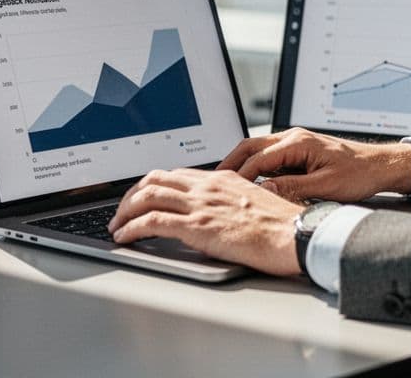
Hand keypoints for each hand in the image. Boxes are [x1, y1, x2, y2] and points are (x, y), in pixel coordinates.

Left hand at [107, 168, 304, 275]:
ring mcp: (201, 204)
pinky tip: (124, 237)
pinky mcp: (197, 226)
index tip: (141, 197)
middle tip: (121, 210)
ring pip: (147, 197)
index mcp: (221, 179)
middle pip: (155, 179)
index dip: (151, 184)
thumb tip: (213, 213)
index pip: (175, 173)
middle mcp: (207, 186)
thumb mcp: (252, 202)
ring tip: (116, 225)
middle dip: (131, 195)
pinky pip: (152, 222)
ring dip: (124, 211)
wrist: (295, 235)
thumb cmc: (282, 226)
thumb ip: (228, 202)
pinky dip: (131, 228)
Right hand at [216, 128, 410, 202]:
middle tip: (211, 180)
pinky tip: (251, 183)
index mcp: (298, 143)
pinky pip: (271, 157)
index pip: (258, 159)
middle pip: (250, 147)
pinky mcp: (300, 151)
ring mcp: (296, 143)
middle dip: (230, 163)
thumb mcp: (326, 186)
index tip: (224, 191)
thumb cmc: (359, 174)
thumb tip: (264, 192)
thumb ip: (292, 189)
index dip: (239, 176)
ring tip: (225, 183)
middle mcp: (294, 138)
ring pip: (258, 150)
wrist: (381, 165)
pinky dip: (256, 167)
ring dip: (241, 164)